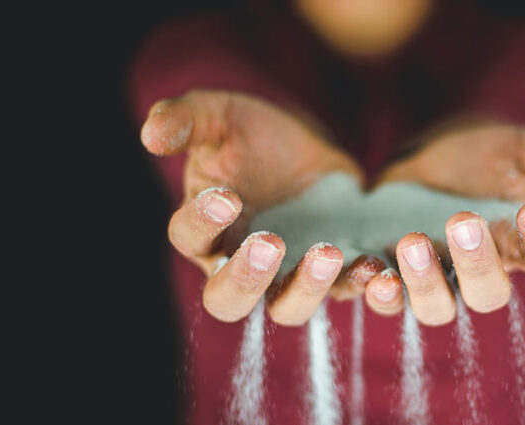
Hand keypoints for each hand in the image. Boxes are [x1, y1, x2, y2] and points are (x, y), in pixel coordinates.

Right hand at [142, 89, 385, 324]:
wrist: (307, 147)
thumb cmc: (250, 135)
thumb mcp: (219, 116)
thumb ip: (186, 120)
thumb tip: (151, 134)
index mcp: (203, 230)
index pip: (189, 239)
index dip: (202, 222)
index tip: (226, 194)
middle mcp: (238, 265)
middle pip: (227, 300)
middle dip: (245, 279)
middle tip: (269, 244)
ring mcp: (286, 275)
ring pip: (287, 308)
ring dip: (306, 288)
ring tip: (328, 253)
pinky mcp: (332, 274)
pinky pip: (342, 291)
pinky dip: (357, 282)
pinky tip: (372, 264)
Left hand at [369, 123, 524, 324]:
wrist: (428, 158)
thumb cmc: (483, 156)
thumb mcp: (522, 148)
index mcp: (520, 244)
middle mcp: (480, 272)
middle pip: (489, 293)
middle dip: (478, 263)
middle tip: (464, 221)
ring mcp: (434, 277)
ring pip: (435, 306)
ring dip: (424, 282)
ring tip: (411, 243)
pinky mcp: (391, 273)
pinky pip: (386, 296)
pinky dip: (375, 288)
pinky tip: (368, 271)